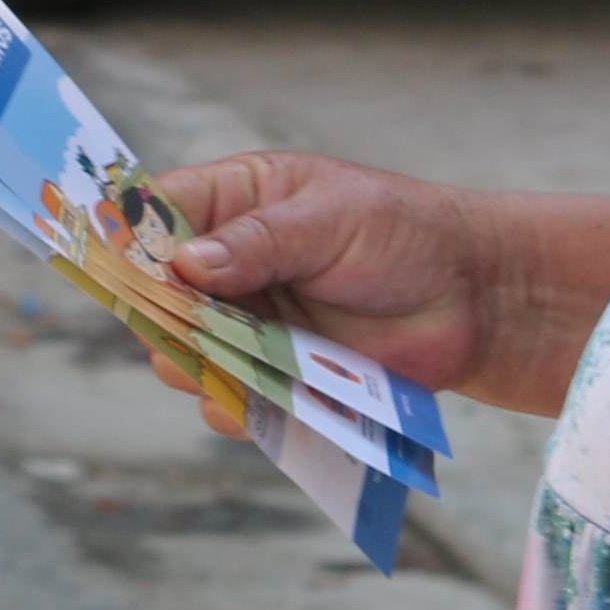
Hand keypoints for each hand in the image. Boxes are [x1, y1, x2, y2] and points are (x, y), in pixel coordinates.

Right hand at [139, 150, 501, 399]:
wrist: (474, 301)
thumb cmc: (407, 234)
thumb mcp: (333, 218)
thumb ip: (259, 240)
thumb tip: (186, 264)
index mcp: (234, 202)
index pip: (155, 215)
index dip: (135, 243)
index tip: (142, 273)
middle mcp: (227, 267)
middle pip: (153, 298)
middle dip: (170, 318)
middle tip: (203, 327)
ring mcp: (247, 326)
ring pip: (181, 359)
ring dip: (205, 367)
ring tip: (253, 359)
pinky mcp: (274, 379)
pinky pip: (228, 406)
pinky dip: (244, 408)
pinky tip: (280, 395)